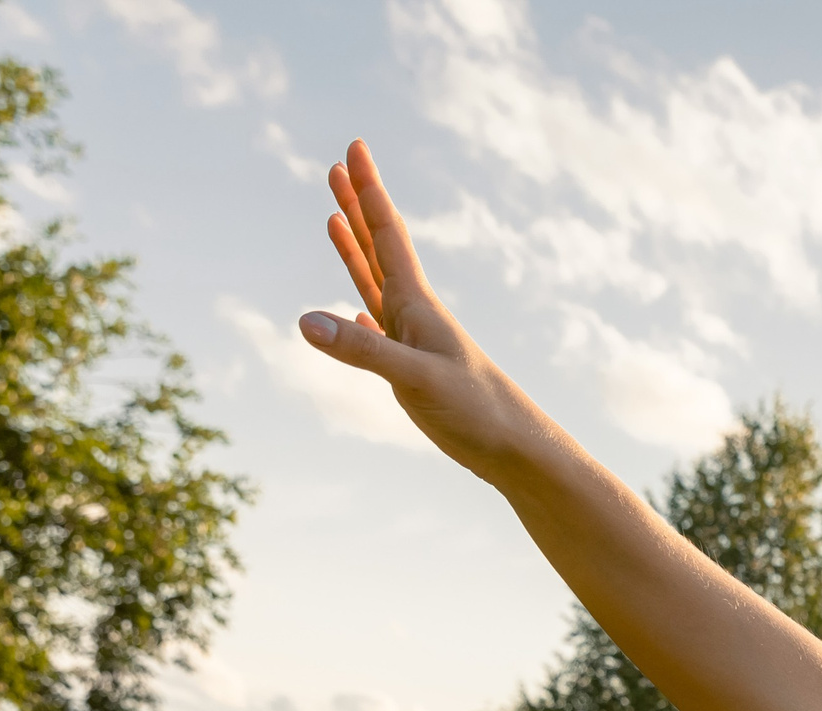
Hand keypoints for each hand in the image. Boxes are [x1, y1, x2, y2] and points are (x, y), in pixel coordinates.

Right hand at [297, 140, 538, 478]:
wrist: (516, 451)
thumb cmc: (477, 413)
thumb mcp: (415, 379)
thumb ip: (362, 350)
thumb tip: (305, 321)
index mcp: (417, 306)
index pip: (387, 235)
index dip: (369, 190)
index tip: (354, 148)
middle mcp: (415, 315)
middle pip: (377, 249)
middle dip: (356, 206)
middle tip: (336, 165)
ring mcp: (413, 343)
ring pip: (374, 284)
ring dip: (353, 250)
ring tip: (333, 217)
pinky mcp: (413, 372)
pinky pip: (376, 333)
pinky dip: (358, 316)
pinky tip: (348, 314)